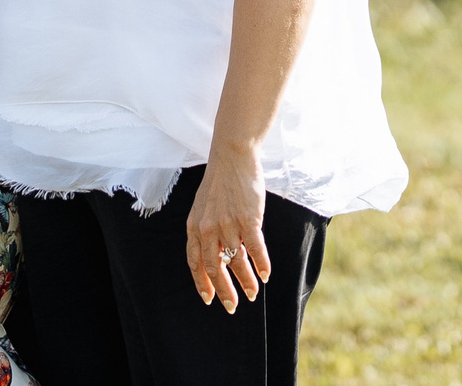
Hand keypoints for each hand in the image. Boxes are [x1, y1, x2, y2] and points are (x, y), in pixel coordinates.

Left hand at [184, 145, 270, 312]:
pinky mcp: (249, 218)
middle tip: (232, 306)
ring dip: (246, 281)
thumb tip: (216, 256)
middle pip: (215, 268)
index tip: (209, 299)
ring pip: (237, 261)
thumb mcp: (203, 207)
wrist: (233, 156)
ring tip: (253, 293)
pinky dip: (261, 263)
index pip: (196, 262)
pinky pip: (255, 248)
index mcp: (195, 226)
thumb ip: (204, 230)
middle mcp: (208, 228)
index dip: (202, 282)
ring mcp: (228, 224)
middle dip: (224, 291)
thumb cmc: (219, 182)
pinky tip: (266, 274)